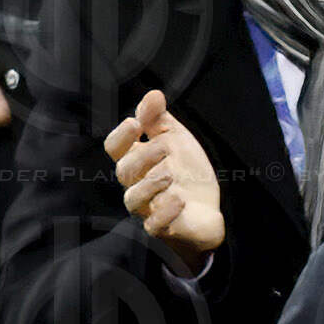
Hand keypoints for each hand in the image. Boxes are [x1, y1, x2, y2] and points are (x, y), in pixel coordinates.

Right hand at [107, 89, 223, 268]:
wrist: (207, 212)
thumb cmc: (185, 174)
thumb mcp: (176, 141)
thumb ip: (160, 120)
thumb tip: (154, 94)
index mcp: (136, 160)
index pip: (115, 148)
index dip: (121, 136)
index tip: (136, 123)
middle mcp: (136, 184)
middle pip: (125, 171)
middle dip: (143, 157)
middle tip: (165, 148)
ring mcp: (148, 208)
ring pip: (134, 199)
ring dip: (150, 184)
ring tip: (170, 174)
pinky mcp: (163, 229)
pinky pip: (155, 225)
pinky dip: (165, 213)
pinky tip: (179, 200)